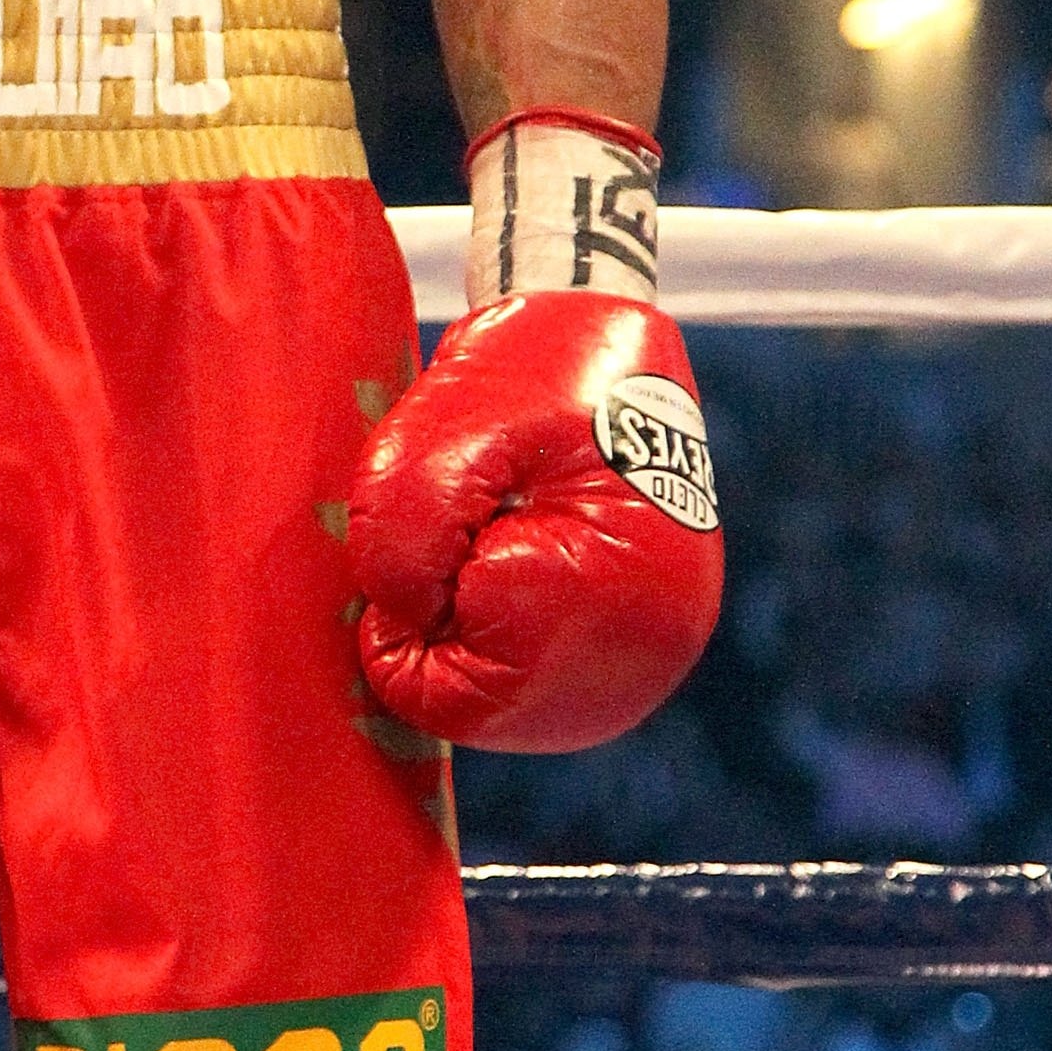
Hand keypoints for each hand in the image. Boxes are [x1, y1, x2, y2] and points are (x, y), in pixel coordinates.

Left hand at [349, 293, 722, 749]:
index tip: (440, 527)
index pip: (449, 698)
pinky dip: (514, 633)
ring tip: (508, 535)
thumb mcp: (435, 437)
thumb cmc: (520, 377)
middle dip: (446, 627)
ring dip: (479, 630)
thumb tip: (403, 626)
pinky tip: (530, 557)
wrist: (607, 341)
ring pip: (510, 701)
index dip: (408, 617)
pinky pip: (545, 684)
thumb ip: (398, 544)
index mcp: (600, 605)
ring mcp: (653, 664)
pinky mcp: (646, 657)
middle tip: (473, 526)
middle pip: (480, 709)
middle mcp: (646, 659)